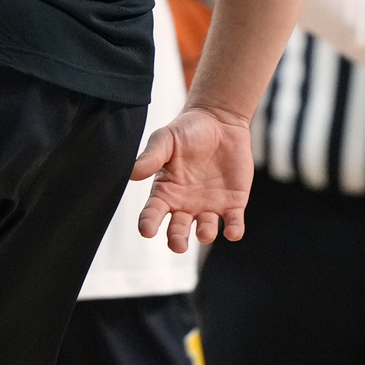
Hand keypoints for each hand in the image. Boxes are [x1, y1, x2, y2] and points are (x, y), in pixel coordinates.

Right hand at [133, 104, 253, 252]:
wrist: (220, 120)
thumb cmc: (187, 129)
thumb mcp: (166, 139)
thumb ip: (151, 156)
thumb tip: (132, 173)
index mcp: (165, 191)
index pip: (153, 212)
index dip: (148, 223)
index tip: (147, 231)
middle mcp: (185, 204)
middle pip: (178, 230)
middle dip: (177, 239)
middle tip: (178, 244)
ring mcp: (209, 206)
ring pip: (205, 230)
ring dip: (205, 234)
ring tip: (204, 231)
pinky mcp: (233, 203)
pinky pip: (233, 223)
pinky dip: (233, 230)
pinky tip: (232, 232)